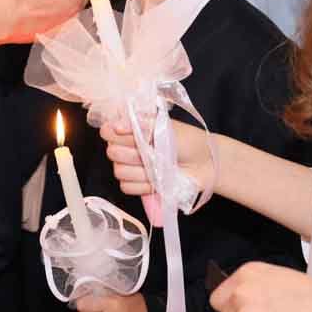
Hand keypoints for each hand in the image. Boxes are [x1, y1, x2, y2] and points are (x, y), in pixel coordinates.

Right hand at [102, 120, 217, 196]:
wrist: (204, 164)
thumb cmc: (186, 141)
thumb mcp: (164, 127)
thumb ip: (140, 124)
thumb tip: (116, 125)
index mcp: (131, 130)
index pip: (106, 132)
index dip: (117, 136)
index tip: (135, 136)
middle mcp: (127, 148)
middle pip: (112, 154)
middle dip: (134, 154)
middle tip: (154, 152)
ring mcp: (131, 167)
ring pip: (120, 172)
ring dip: (141, 171)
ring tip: (160, 167)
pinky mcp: (137, 185)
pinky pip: (127, 187)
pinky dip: (143, 185)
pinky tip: (157, 181)